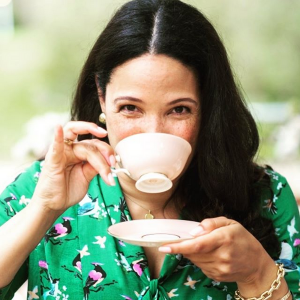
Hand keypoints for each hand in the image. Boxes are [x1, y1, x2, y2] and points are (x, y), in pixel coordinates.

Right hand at [33, 121, 114, 212]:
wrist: (53, 205)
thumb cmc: (68, 190)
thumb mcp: (87, 177)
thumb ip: (95, 166)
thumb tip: (109, 160)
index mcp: (79, 153)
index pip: (95, 145)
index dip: (107, 152)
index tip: (114, 163)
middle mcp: (70, 150)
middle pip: (91, 143)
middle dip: (105, 150)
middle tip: (112, 162)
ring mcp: (61, 154)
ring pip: (80, 143)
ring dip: (94, 146)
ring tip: (103, 141)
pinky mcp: (52, 161)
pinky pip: (55, 147)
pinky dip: (57, 136)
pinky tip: (58, 128)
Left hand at [159, 217, 273, 284]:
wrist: (257, 265)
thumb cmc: (243, 239)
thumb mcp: (230, 223)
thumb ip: (211, 223)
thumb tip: (194, 231)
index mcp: (224, 239)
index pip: (198, 244)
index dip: (179, 246)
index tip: (164, 246)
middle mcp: (222, 256)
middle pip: (193, 252)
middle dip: (183, 246)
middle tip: (180, 239)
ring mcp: (219, 269)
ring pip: (195, 260)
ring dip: (191, 252)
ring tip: (201, 245)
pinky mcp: (217, 277)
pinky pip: (200, 266)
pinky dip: (199, 258)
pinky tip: (209, 254)